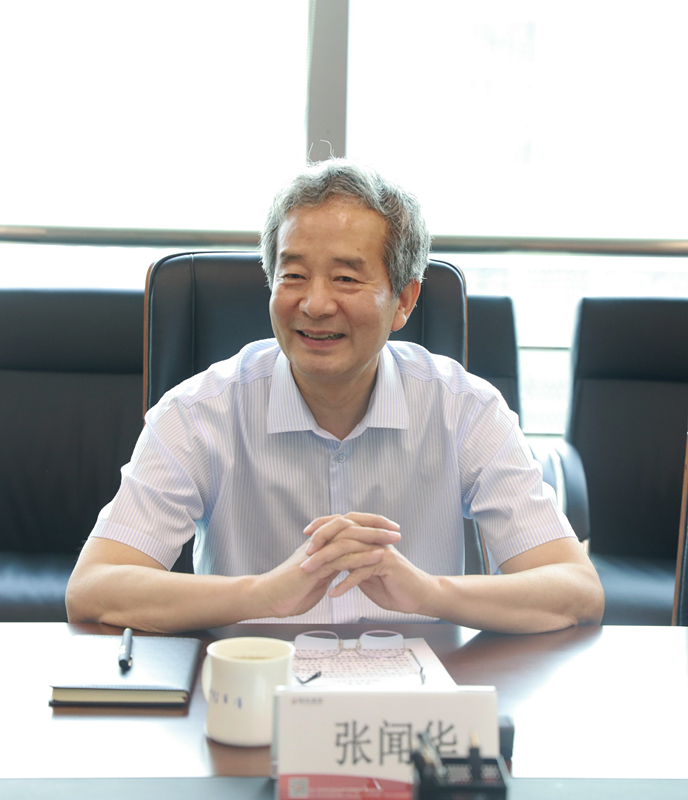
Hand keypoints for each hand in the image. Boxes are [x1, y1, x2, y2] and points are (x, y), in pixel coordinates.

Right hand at [251, 514, 401, 618]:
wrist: (269, 598)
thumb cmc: (289, 590)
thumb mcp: (316, 576)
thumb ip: (329, 569)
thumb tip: (342, 569)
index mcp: (322, 544)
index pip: (349, 527)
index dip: (368, 525)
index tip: (388, 529)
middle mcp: (321, 543)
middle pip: (352, 524)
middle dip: (376, 525)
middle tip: (396, 528)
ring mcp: (319, 552)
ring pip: (350, 537)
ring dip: (375, 537)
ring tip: (393, 539)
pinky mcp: (317, 566)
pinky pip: (344, 557)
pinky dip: (364, 555)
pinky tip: (379, 556)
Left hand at [301, 513, 438, 614]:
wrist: (419, 596)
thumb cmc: (394, 586)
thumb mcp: (367, 574)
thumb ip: (352, 566)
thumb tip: (334, 565)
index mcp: (367, 538)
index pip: (341, 526)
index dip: (322, 528)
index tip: (305, 537)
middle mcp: (372, 539)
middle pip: (341, 533)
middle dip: (319, 545)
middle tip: (302, 558)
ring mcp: (379, 549)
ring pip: (347, 550)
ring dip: (326, 563)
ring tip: (310, 573)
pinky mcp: (386, 563)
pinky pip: (361, 571)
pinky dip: (345, 583)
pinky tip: (333, 593)